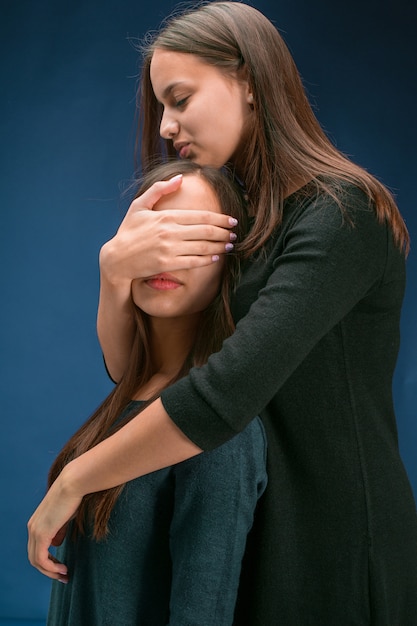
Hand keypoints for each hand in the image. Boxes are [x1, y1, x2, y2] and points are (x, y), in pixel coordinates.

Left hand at [27, 468, 81, 581]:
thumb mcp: (65, 516)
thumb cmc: (74, 496)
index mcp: (36, 523)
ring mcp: (35, 531)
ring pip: (36, 561)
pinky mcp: (42, 534)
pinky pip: (41, 559)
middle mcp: (32, 528)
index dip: (49, 561)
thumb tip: (56, 544)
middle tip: (64, 576)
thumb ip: (59, 530)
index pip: (37, 549)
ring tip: (65, 575)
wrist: (74, 483)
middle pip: (34, 558)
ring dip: (50, 572)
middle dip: (48, 570)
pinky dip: (50, 568)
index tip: (63, 567)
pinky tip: (63, 569)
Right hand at [100, 175, 236, 285]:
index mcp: (166, 216)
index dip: (220, 218)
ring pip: (202, 247)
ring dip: (219, 246)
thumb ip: (159, 190)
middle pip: (205, 231)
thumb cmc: (128, 231)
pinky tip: (215, 257)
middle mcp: (169, 232)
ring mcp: (169, 249)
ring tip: (230, 245)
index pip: (200, 216)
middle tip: (235, 233)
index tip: (232, 220)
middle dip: (224, 232)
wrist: (116, 258)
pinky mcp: (167, 263)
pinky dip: (207, 259)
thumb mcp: (139, 206)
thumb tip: (179, 179)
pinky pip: (193, 261)